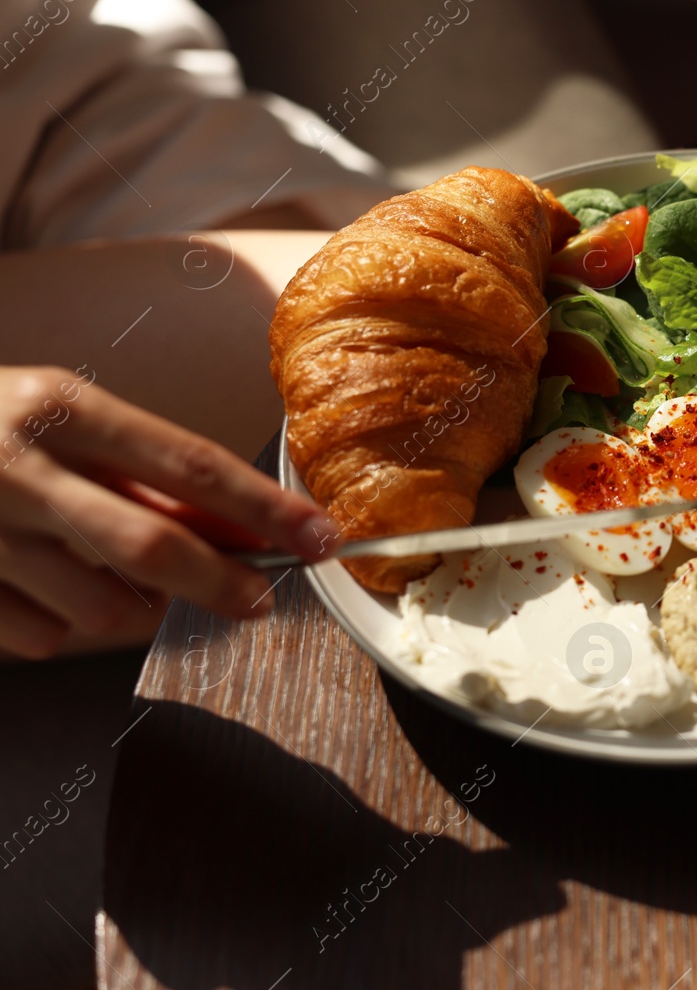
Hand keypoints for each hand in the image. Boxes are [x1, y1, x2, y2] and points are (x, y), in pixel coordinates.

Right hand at [0, 366, 338, 658]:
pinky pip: (38, 636)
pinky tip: (43, 591)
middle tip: (258, 602)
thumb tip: (245, 531)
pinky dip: (61, 629)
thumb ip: (147, 479)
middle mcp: (17, 464)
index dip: (266, 508)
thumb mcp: (64, 424)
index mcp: (59, 407)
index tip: (321, 536)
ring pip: (96, 606)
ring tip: (124, 588)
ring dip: (133, 612)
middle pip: (151, 545)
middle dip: (221, 582)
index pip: (191, 463)